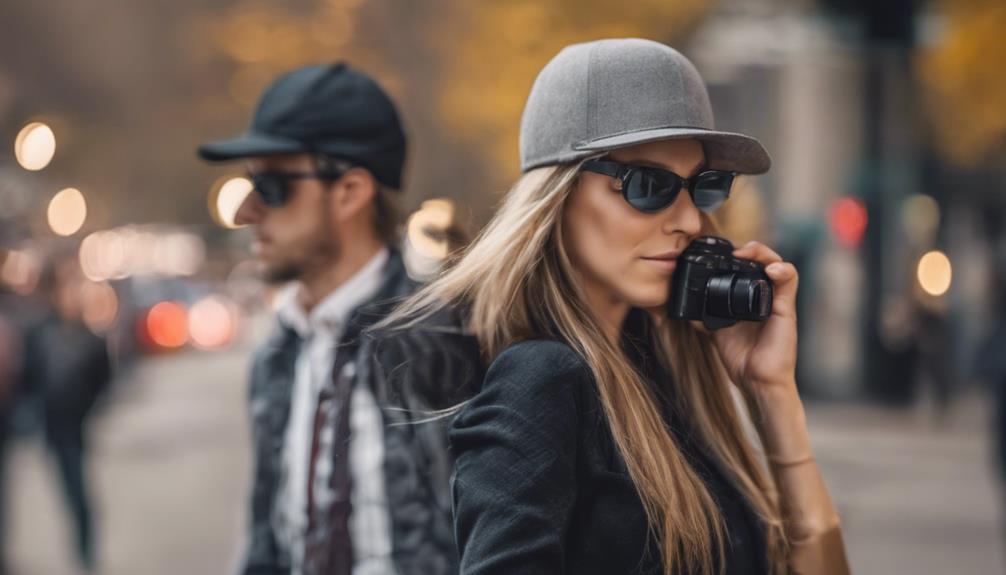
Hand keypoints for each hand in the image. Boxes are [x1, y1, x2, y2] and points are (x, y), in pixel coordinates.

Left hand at [694, 241, 798, 396]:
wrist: (755, 380)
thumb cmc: (742, 357)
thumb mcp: (717, 331)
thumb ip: (705, 316)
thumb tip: (685, 307)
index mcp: (751, 298)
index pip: (750, 267)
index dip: (740, 256)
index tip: (722, 254)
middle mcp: (767, 296)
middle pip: (765, 261)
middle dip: (751, 250)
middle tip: (734, 251)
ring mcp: (778, 301)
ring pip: (778, 264)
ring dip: (764, 254)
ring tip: (748, 253)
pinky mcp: (787, 309)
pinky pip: (790, 282)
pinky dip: (783, 271)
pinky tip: (772, 270)